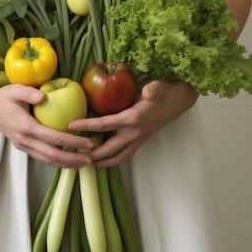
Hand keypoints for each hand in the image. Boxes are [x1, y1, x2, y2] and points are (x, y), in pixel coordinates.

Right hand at [0, 84, 93, 167]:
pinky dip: (57, 161)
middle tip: (91, 158)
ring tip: (84, 162)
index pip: (53, 138)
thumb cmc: (4, 97)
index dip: (72, 142)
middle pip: (52, 156)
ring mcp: (23, 146)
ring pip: (47, 160)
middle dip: (73, 159)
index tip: (88, 142)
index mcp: (25, 127)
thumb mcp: (15, 89)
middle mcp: (24, 140)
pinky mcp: (24, 147)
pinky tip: (69, 159)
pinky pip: (43, 158)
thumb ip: (29, 92)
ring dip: (66, 164)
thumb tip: (44, 96)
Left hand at [67, 80, 198, 166]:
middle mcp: (134, 133)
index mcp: (133, 119)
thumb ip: (154, 90)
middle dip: (91, 155)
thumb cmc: (167, 91)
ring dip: (102, 162)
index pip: (104, 124)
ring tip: (87, 163)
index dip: (86, 125)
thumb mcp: (160, 88)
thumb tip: (148, 91)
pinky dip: (113, 158)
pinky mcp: (141, 139)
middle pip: (108, 149)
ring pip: (118, 157)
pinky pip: (124, 154)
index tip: (70, 126)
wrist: (181, 99)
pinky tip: (104, 156)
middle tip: (73, 157)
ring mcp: (138, 138)